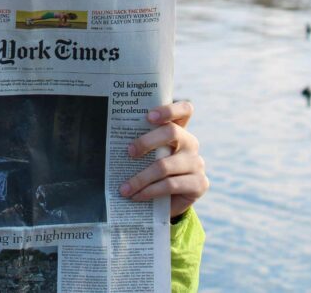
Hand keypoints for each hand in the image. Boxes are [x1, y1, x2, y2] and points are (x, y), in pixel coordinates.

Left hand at [120, 102, 208, 218]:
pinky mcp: (199, 184)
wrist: (168, 201)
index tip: (148, 116)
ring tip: (124, 188)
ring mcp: (197, 163)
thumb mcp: (146, 155)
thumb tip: (110, 141)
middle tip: (128, 152)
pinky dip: (150, 191)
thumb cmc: (151, 171)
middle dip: (146, 141)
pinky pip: (170, 185)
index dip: (169, 109)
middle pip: (172, 132)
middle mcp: (190, 143)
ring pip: (165, 165)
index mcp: (178, 129)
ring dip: (140, 178)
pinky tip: (137, 196)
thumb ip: (139, 144)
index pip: (184, 110)